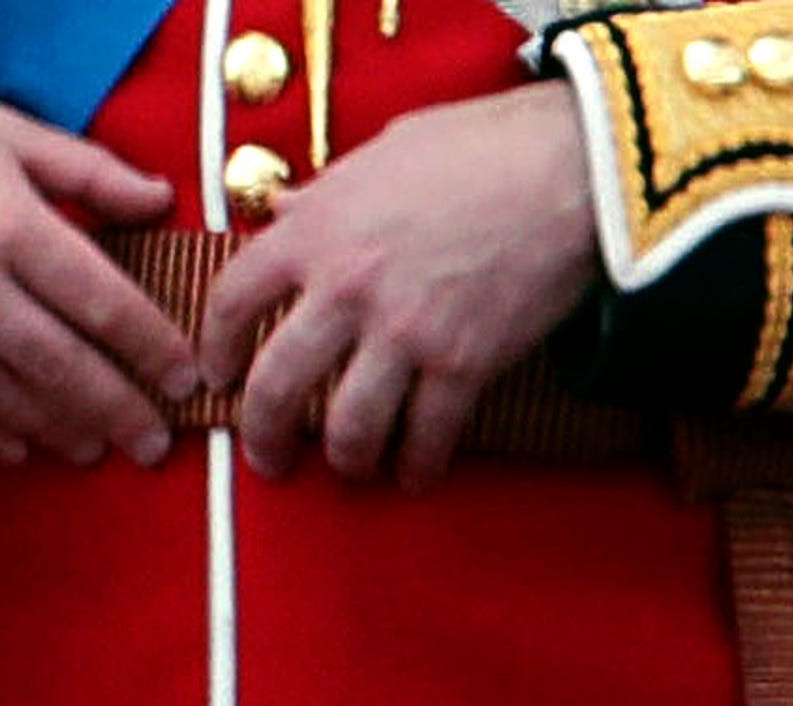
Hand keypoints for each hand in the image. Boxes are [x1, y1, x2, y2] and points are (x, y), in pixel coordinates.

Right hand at [0, 73, 196, 466]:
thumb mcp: (1, 130)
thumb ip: (86, 171)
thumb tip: (159, 202)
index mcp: (3, 220)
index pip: (101, 302)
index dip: (152, 349)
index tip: (186, 379)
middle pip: (60, 365)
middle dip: (118, 409)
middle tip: (155, 442)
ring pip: (0, 398)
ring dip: (57, 430)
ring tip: (95, 447)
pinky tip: (19, 446)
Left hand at [200, 81, 599, 490]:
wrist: (578, 161)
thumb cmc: (485, 144)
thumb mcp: (384, 152)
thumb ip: (327, 194)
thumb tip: (288, 208)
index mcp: (315, 231)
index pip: (230, 300)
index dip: (215, 347)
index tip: (218, 374)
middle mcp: (346, 288)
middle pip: (274, 386)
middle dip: (263, 435)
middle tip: (268, 458)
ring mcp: (403, 331)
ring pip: (346, 427)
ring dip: (344, 460)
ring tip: (350, 467)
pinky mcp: (464, 362)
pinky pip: (427, 436)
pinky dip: (417, 466)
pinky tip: (414, 475)